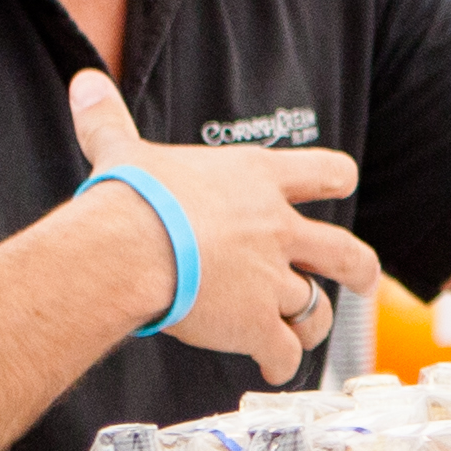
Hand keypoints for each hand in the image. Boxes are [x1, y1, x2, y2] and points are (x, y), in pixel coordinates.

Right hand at [68, 71, 376, 365]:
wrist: (130, 249)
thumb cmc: (130, 198)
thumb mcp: (122, 150)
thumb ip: (109, 121)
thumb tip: (83, 83)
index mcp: (257, 179)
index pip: (326, 171)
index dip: (335, 179)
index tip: (340, 184)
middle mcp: (278, 228)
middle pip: (344, 252)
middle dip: (360, 269)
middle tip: (367, 279)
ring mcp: (272, 280)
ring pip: (316, 309)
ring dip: (312, 324)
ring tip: (302, 335)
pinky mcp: (257, 324)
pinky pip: (284, 352)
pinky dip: (281, 363)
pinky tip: (271, 367)